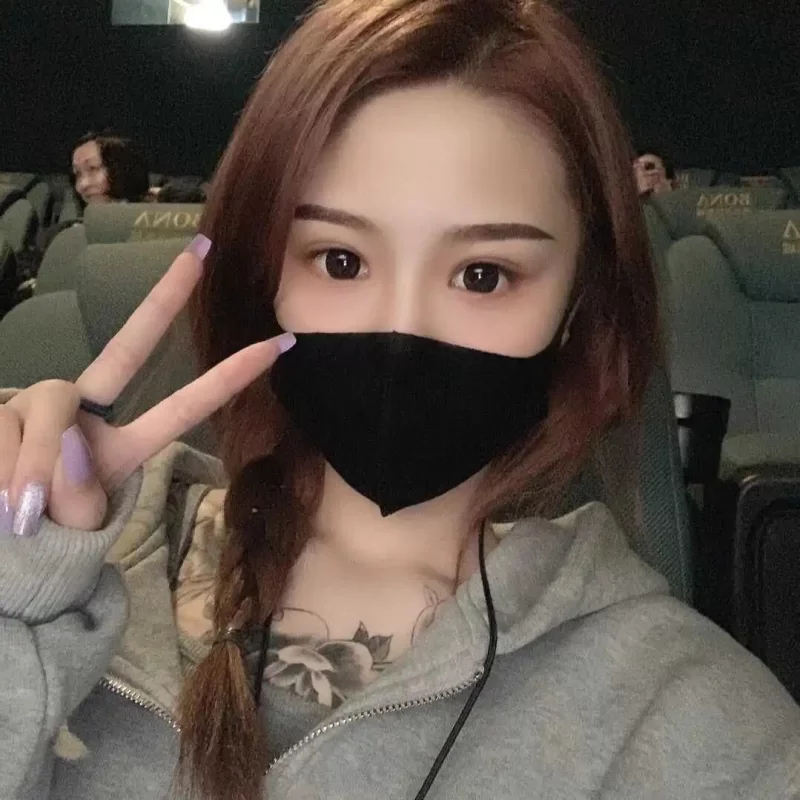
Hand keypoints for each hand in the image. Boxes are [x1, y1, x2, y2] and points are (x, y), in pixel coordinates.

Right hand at [0, 238, 294, 536]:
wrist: (0, 551)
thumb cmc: (43, 539)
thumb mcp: (74, 527)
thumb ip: (77, 492)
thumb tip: (71, 439)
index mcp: (124, 445)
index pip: (183, 407)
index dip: (228, 379)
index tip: (278, 346)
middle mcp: (87, 411)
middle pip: (127, 348)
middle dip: (166, 299)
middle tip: (203, 252)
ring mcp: (41, 404)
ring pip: (50, 407)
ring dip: (35, 464)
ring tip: (20, 511)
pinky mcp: (0, 408)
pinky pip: (5, 429)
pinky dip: (5, 465)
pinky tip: (1, 495)